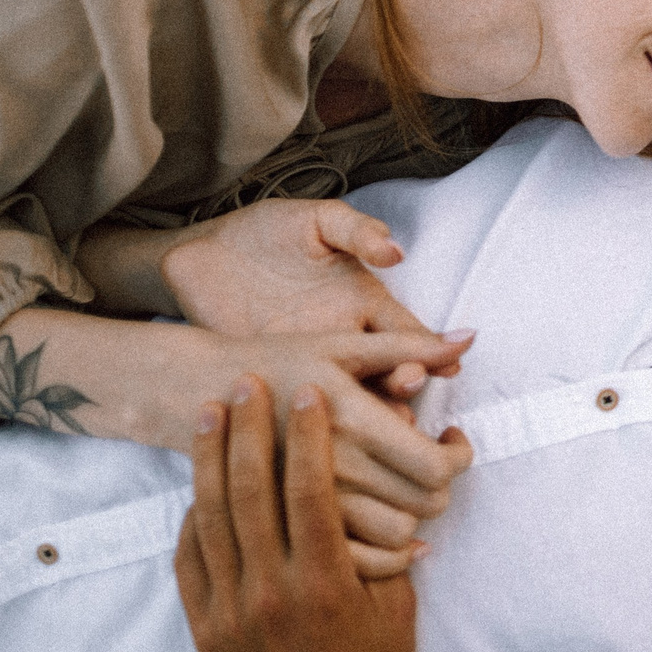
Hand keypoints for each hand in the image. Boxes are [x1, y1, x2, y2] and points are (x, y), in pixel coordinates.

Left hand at [163, 199, 460, 400]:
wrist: (200, 254)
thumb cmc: (265, 231)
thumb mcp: (316, 221)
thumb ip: (356, 231)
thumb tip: (394, 252)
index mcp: (363, 302)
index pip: (407, 332)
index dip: (432, 348)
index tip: (450, 361)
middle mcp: (344, 339)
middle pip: (387, 372)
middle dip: (403, 381)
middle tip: (407, 382)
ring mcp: (309, 364)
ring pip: (351, 400)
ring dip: (369, 411)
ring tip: (378, 418)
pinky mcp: (271, 381)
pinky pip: (301, 411)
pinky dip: (317, 426)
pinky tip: (326, 430)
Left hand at [175, 378, 447, 651]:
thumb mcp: (396, 609)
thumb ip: (390, 546)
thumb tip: (401, 478)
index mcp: (326, 586)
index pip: (311, 492)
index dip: (308, 437)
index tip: (306, 392)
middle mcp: (271, 595)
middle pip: (252, 494)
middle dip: (249, 431)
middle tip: (246, 382)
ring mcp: (231, 614)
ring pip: (212, 519)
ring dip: (211, 460)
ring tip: (212, 415)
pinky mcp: (204, 631)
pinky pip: (191, 560)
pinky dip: (194, 515)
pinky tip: (200, 484)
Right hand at [193, 332, 475, 578]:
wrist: (198, 394)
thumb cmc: (279, 361)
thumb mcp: (343, 346)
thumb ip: (411, 347)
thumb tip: (469, 340)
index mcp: (351, 420)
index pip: (434, 464)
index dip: (458, 455)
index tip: (449, 438)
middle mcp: (333, 468)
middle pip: (425, 503)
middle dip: (440, 483)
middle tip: (431, 460)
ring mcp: (307, 505)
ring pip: (397, 536)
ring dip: (413, 514)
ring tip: (403, 488)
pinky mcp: (288, 529)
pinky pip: (358, 561)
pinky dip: (385, 552)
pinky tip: (388, 528)